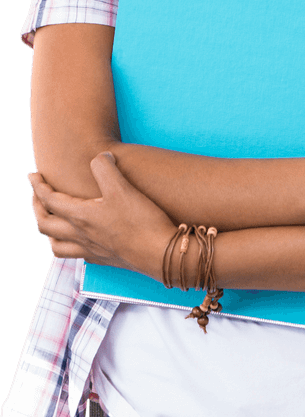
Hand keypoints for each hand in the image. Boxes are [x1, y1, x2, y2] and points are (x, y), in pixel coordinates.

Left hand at [29, 153, 177, 282]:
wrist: (161, 254)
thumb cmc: (141, 221)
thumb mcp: (122, 187)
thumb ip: (105, 167)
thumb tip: (101, 156)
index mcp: (81, 217)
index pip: (49, 200)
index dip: (37, 186)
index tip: (32, 176)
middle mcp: (81, 236)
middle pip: (45, 225)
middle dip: (36, 208)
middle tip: (37, 195)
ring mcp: (92, 250)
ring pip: (57, 246)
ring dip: (49, 232)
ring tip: (52, 221)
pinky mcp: (105, 259)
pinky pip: (78, 255)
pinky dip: (71, 246)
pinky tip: (81, 239)